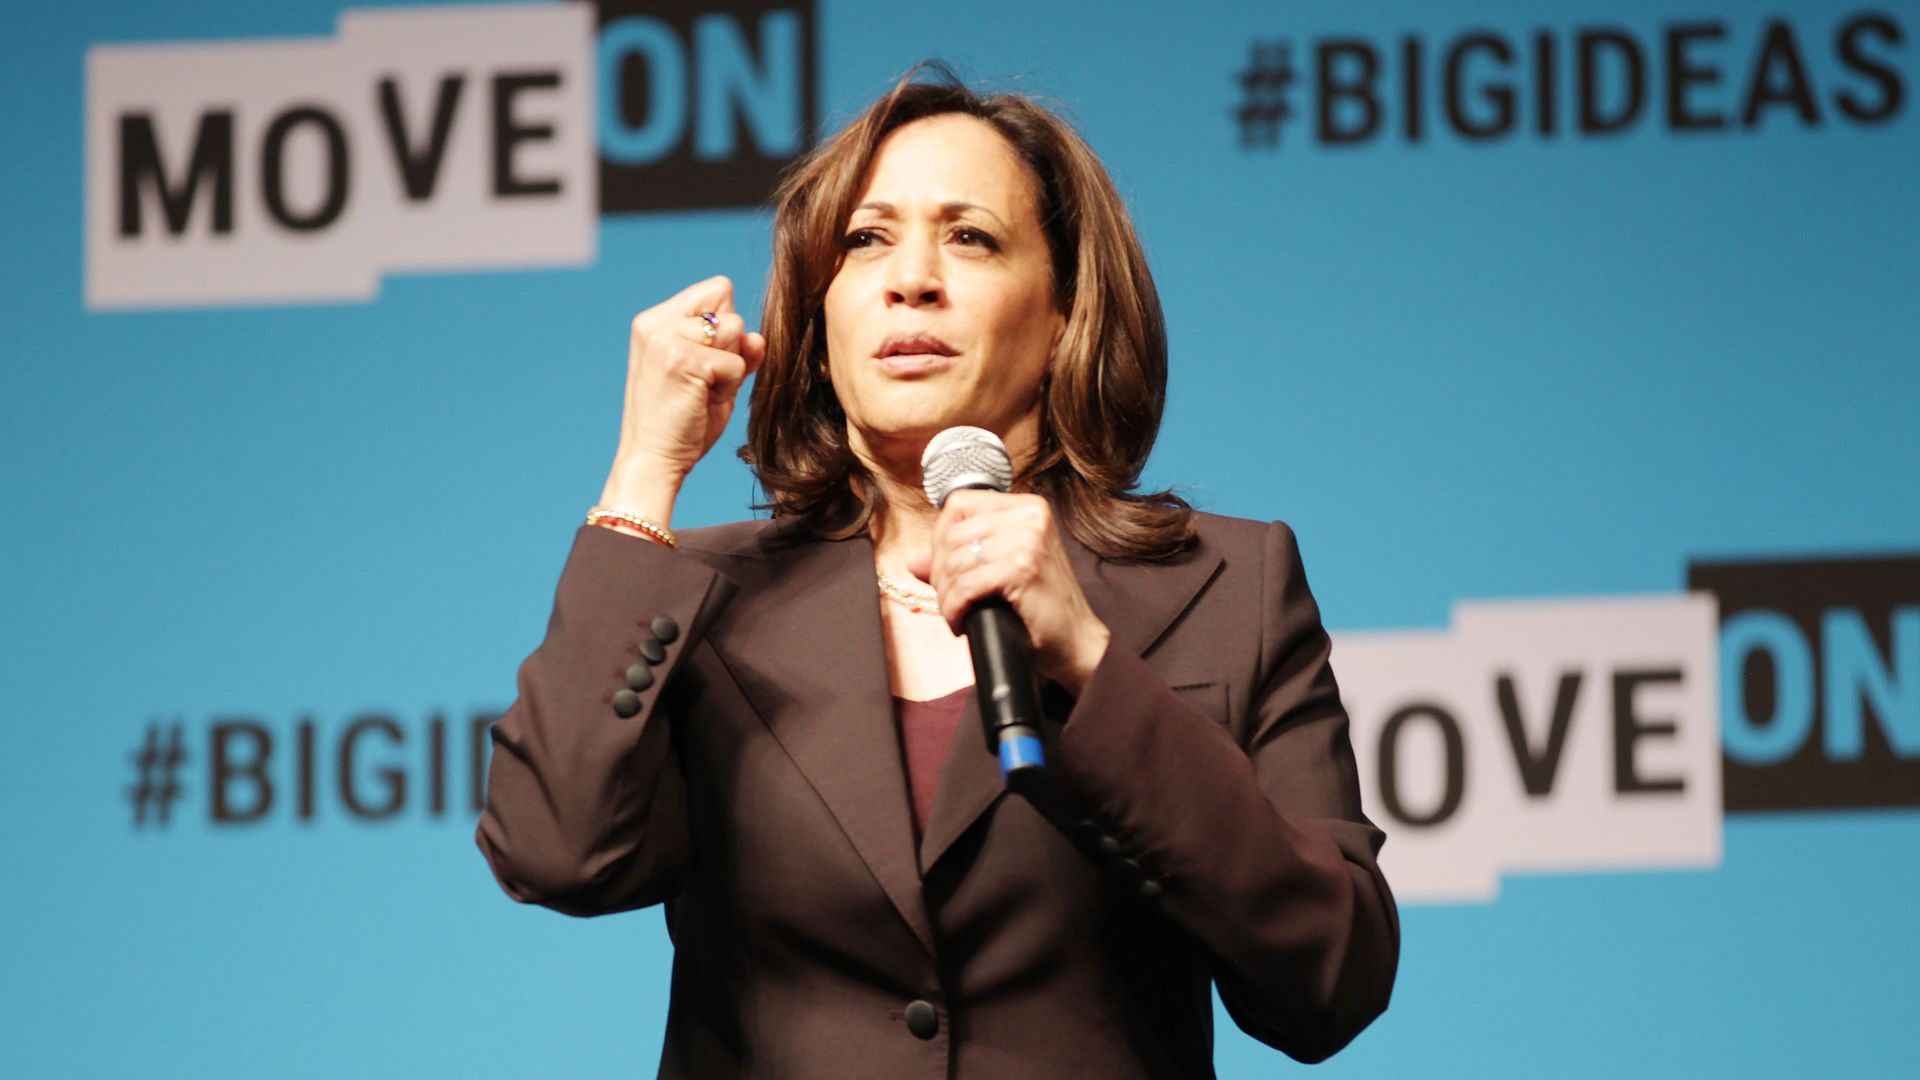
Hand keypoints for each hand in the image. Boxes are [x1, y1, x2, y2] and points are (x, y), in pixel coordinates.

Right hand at [601, 276, 767, 518]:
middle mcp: (655, 322)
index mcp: (656, 320)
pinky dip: (729, 387)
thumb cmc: (681, 423)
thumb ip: (735, 349)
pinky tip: (702, 402)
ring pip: (735, 329)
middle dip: (730, 347)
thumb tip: (758, 337)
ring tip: (702, 392)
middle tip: (702, 383)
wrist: (654, 461)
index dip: (726, 326)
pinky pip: (736, 362)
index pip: (716, 290)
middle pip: (729, 307)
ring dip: (731, 366)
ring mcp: (666, 338)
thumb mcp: (711, 376)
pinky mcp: (682, 360)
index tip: (708, 362)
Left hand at [906, 491, 1112, 694]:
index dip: (940, 535)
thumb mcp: (1000, 572)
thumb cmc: (1040, 608)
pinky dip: (954, 608)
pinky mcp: (1023, 568)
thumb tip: (913, 561)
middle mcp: (1030, 515)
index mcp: (1027, 507)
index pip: (959, 503)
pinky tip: (961, 623)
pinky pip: (965, 585)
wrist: (1075, 642)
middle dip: (940, 574)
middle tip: (950, 601)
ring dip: (946, 595)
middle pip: (952, 534)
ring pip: (955, 561)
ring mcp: (1029, 540)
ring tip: (956, 613)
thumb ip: (958, 559)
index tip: (945, 567)